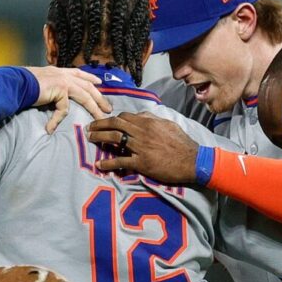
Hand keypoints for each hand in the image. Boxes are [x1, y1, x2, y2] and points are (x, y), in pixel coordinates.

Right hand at [24, 66, 111, 131]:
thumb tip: (51, 95)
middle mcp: (63, 74)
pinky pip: (63, 109)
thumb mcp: (40, 83)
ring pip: (85, 96)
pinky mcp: (60, 90)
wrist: (16, 83)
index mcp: (59, 71)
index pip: (79, 73)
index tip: (99, 82)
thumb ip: (49, 87)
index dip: (90, 78)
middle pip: (88, 86)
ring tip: (100, 119)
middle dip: (100, 97)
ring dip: (94, 109)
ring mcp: (63, 81)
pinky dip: (56, 120)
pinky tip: (49, 128)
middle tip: (108, 108)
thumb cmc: (23, 85)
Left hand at [87, 113, 202, 185]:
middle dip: (99, 124)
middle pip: (115, 124)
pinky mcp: (141, 162)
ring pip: (114, 139)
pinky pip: (121, 161)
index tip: (105, 122)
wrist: (192, 160)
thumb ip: (153, 119)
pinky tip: (99, 165)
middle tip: (89, 127)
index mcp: (148, 122)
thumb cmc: (182, 143)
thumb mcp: (169, 125)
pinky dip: (108, 163)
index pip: (125, 116)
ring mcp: (140, 147)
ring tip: (90, 138)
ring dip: (99, 137)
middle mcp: (142, 132)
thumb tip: (141, 116)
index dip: (112, 119)